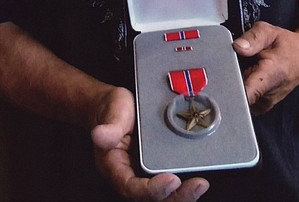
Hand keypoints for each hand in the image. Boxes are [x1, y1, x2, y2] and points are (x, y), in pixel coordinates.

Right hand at [91, 86, 209, 200]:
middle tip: (197, 186)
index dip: (152, 189)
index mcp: (114, 167)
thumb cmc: (111, 109)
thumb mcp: (111, 112)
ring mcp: (142, 174)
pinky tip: (197, 181)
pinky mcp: (154, 169)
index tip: (172, 180)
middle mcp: (129, 176)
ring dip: (182, 196)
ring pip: (161, 197)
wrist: (112, 105)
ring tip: (200, 185)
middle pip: (150, 199)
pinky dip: (182, 187)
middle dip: (175, 198)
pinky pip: (167, 186)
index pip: (131, 187)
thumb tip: (98, 135)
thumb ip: (109, 127)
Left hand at [233, 21, 298, 114]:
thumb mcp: (270, 32)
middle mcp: (268, 94)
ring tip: (238, 71)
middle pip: (237, 96)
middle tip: (226, 68)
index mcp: (270, 75)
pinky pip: (245, 102)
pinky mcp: (263, 106)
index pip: (248, 94)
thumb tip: (237, 46)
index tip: (219, 86)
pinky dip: (240, 92)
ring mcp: (265, 103)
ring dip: (234, 87)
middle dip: (227, 83)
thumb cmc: (288, 45)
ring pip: (240, 99)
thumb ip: (253, 38)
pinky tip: (243, 79)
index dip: (230, 91)